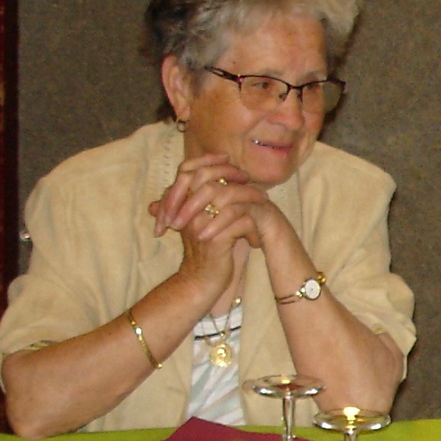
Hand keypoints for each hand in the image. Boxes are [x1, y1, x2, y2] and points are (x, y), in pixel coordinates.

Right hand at [149, 155, 283, 304]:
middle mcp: (184, 212)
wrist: (201, 282)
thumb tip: (220, 177)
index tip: (228, 159)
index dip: (207, 161)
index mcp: (179, 204)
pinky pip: (237, 220)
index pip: (187, 170)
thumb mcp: (201, 222)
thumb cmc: (205, 251)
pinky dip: (251, 217)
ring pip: (224, 195)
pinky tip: (261, 216)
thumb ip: (204, 201)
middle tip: (246, 176)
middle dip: (227, 172)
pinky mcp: (213, 239)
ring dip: (246, 193)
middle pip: (204, 176)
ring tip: (261, 196)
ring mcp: (197, 224)